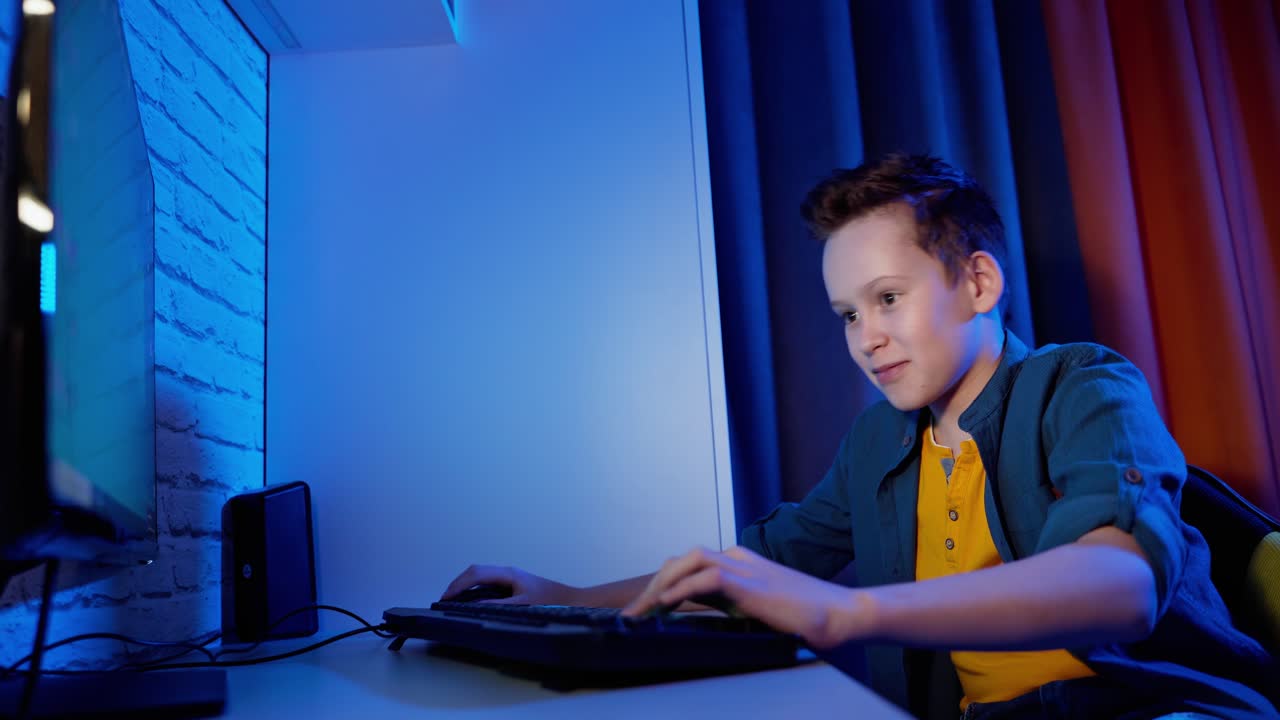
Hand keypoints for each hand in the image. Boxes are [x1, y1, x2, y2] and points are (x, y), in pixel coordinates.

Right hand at [439, 564, 581, 605]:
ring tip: (451, 601)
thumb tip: (475, 607)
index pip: (476, 574)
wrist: (572, 600)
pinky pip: (487, 582)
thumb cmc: (551, 602)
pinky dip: (473, 589)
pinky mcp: (512, 584)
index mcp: (509, 573)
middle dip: (457, 584)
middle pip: (475, 571)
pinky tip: (469, 601)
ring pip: (480, 575)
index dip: (458, 585)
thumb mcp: (523, 605)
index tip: (445, 598)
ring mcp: (509, 577)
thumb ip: (499, 606)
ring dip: (464, 585)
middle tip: (443, 600)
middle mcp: (507, 572)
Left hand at [621, 546, 868, 648]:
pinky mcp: (749, 582)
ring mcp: (743, 567)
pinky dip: (680, 590)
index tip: (641, 611)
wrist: (839, 613)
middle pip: (682, 561)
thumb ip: (731, 608)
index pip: (689, 568)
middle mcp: (737, 559)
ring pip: (688, 561)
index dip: (662, 586)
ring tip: (640, 611)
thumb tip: (699, 622)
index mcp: (738, 564)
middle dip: (654, 585)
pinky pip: (705, 579)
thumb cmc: (805, 617)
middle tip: (632, 613)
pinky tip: (664, 605)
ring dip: (660, 585)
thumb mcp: (757, 611)